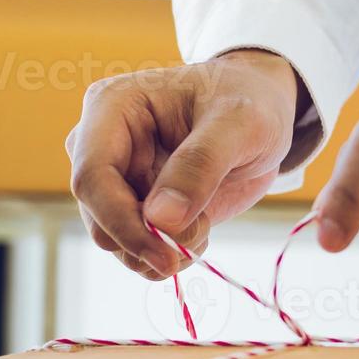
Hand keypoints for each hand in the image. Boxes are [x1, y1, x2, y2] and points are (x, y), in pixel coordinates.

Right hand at [68, 49, 303, 278]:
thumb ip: (201, 164)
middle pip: (100, 218)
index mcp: (112, 108)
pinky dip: (173, 252)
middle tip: (200, 233)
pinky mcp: (141, 207)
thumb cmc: (250, 103)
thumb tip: (159, 219)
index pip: (92, 177)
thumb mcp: (240, 123)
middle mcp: (105, 147)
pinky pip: (141, 249)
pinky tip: (201, 226)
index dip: (121, 222)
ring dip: (164, 249)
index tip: (165, 254)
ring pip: (118, 242)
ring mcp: (120, 181)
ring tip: (205, 222)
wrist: (266, 116)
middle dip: (149, 241)